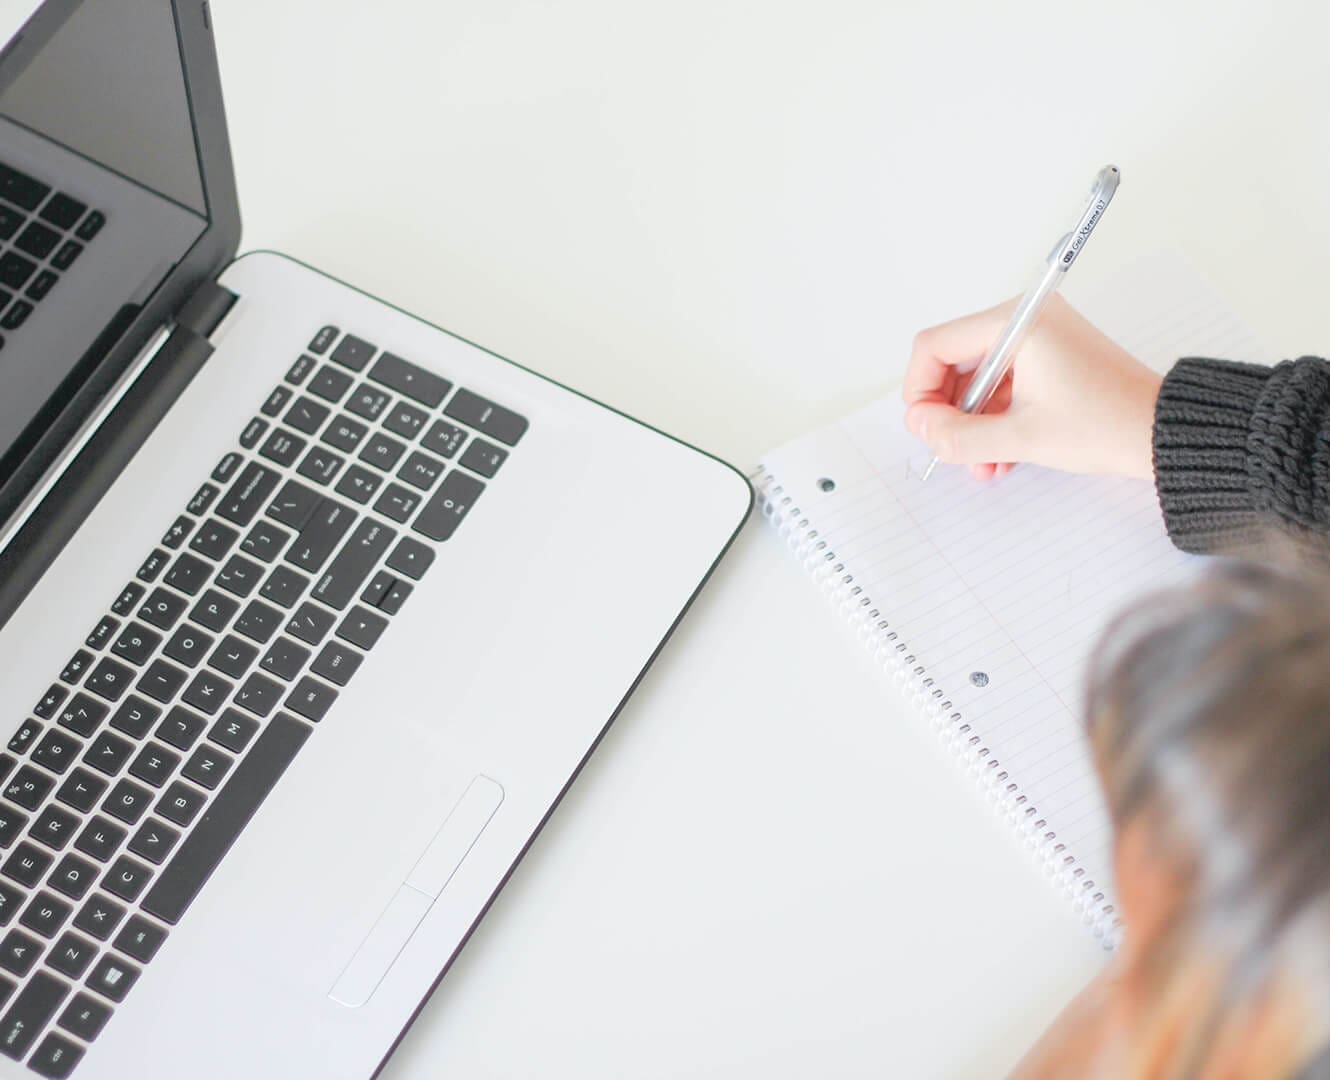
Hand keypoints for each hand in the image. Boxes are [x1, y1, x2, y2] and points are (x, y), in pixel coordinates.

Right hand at [902, 295, 1162, 480]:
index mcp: (1017, 323)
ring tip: (980, 462)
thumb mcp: (1020, 437)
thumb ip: (958, 435)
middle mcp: (1025, 320)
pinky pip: (1002, 385)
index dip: (920, 390)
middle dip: (948, 411)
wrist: (1162, 433)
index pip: (935, 345)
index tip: (926, 427)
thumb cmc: (1107, 425)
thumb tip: (920, 426)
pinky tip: (999, 455)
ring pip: (977, 379)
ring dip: (971, 423)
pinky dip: (994, 418)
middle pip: (953, 361)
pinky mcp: (1049, 358)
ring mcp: (1038, 339)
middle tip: (950, 447)